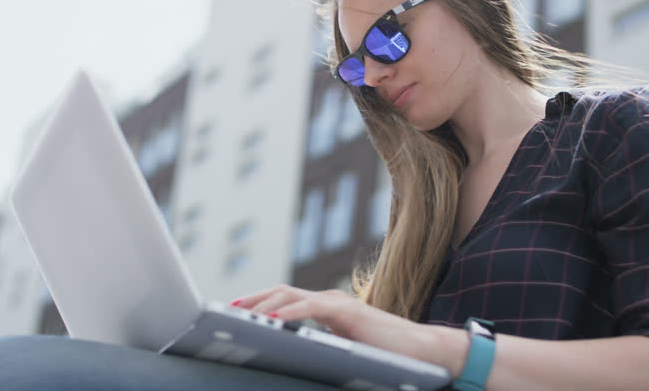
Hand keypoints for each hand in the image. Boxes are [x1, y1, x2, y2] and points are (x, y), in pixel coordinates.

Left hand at [230, 284, 467, 373]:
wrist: (420, 351)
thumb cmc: (383, 354)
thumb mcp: (342, 348)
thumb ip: (320, 343)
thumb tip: (290, 356)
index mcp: (325, 307)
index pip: (285, 298)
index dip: (259, 301)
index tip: (235, 310)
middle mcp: (328, 299)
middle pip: (281, 292)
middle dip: (253, 299)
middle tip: (228, 308)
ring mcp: (338, 303)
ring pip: (291, 296)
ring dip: (264, 304)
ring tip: (242, 314)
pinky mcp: (348, 312)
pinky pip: (312, 308)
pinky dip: (290, 313)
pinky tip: (274, 321)